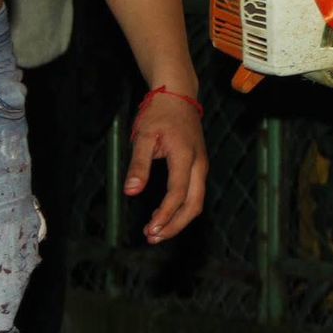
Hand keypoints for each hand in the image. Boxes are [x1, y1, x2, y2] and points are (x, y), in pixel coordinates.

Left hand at [125, 86, 207, 243]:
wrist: (178, 95)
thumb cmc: (159, 114)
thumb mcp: (143, 135)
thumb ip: (138, 164)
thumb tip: (131, 191)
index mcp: (185, 156)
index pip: (178, 193)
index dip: (165, 214)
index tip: (149, 229)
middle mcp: (199, 164)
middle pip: (195, 203)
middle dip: (175, 225)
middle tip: (152, 237)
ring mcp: (201, 165)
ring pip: (197, 200)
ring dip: (178, 220)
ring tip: (156, 232)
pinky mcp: (198, 166)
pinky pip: (195, 193)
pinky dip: (181, 209)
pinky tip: (164, 215)